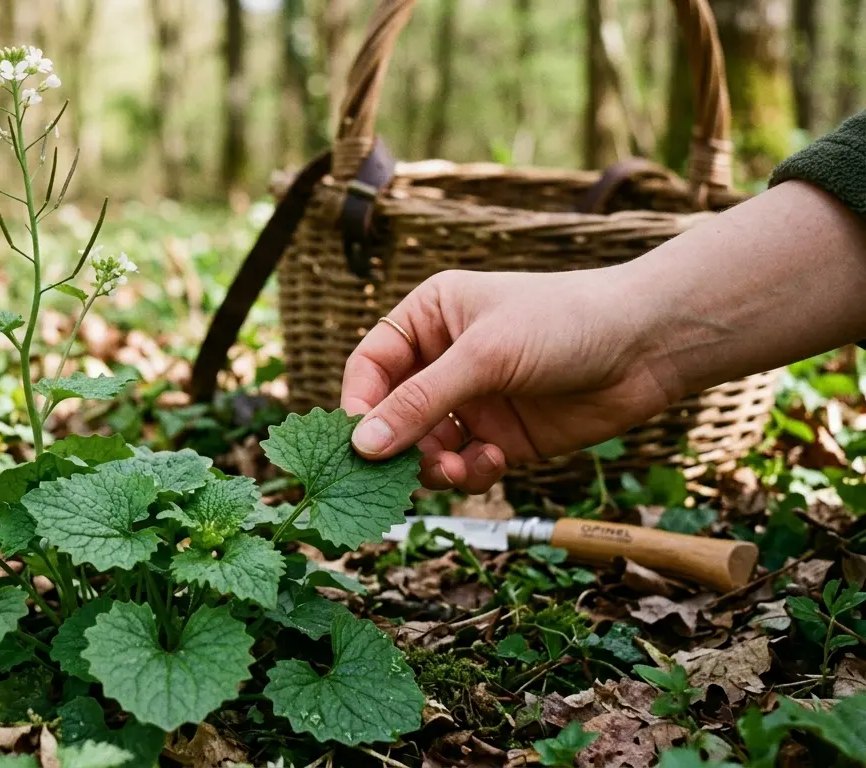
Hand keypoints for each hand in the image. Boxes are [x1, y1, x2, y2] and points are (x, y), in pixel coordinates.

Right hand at [340, 267, 682, 492]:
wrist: (648, 345)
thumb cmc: (564, 323)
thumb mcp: (483, 356)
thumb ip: (419, 403)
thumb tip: (361, 445)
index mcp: (430, 318)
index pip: (370, 366)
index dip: (358, 405)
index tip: (358, 444)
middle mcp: (445, 359)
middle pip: (392, 415)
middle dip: (397, 446)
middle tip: (400, 475)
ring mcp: (474, 400)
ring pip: (425, 448)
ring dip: (433, 466)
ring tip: (454, 471)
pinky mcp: (502, 437)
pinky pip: (464, 465)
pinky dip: (470, 473)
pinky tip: (493, 462)